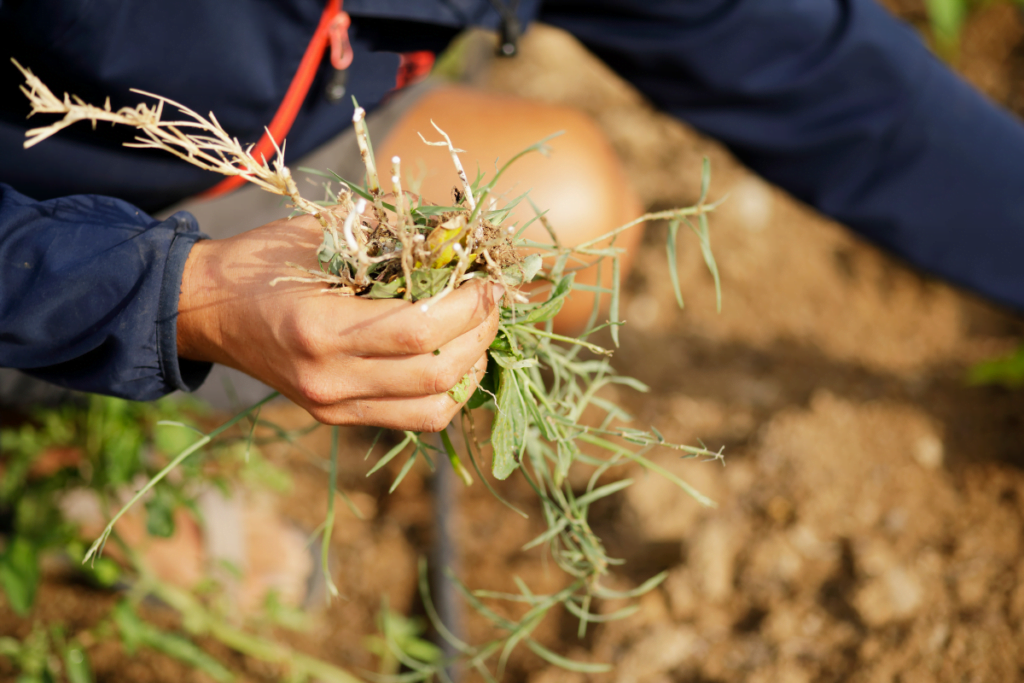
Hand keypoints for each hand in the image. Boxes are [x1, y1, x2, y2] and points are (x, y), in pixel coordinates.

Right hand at [176, 212, 499, 430]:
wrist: (206, 311)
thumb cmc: (262, 262)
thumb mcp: (318, 235)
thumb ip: (387, 236)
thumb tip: (456, 234)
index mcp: (321, 328)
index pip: (420, 332)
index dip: (468, 307)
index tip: (487, 281)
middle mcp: (330, 379)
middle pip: (436, 375)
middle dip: (480, 335)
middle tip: (492, 302)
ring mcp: (334, 406)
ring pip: (432, 410)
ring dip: (472, 371)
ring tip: (479, 333)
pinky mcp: (338, 417)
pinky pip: (412, 418)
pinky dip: (446, 391)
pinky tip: (454, 357)